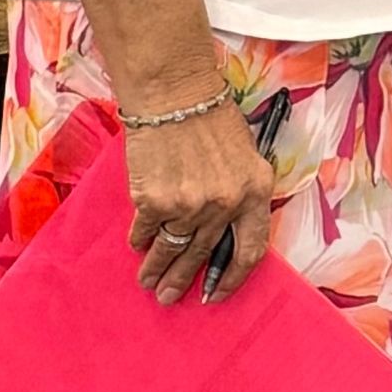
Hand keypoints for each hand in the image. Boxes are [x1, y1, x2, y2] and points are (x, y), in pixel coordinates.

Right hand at [125, 94, 274, 304]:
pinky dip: (140, 240)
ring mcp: (188, 206)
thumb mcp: (246, 156)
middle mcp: (224, 205)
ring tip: (148, 283)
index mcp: (254, 193)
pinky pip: (145, 230)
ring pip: (171, 249)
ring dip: (157, 271)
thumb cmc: (211, 117)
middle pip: (203, 255)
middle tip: (170, 297)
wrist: (174, 93)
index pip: (249, 250)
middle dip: (184, 281)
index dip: (232, 278)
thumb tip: (224, 231)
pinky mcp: (153, 201)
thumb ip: (240, 194)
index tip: (215, 294)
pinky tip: (137, 246)